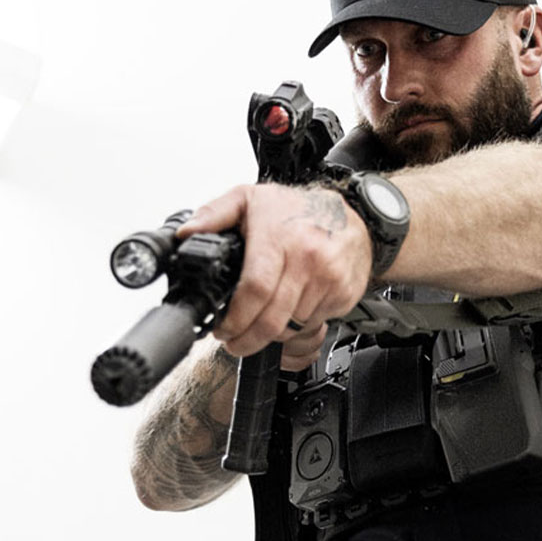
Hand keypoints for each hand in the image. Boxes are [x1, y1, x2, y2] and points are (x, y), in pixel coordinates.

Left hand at [178, 183, 371, 359]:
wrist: (355, 217)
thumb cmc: (300, 209)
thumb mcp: (251, 198)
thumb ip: (214, 213)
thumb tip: (186, 233)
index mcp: (281, 237)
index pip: (255, 290)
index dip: (235, 319)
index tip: (223, 329)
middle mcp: (309, 259)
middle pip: (273, 320)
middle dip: (248, 340)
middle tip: (235, 342)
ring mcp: (330, 280)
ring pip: (292, 327)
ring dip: (272, 333)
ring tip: (262, 321)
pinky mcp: (344, 295)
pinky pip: (314, 324)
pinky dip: (298, 325)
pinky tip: (290, 308)